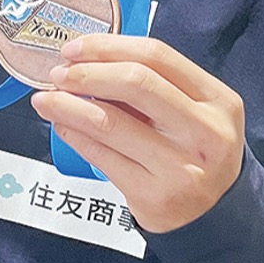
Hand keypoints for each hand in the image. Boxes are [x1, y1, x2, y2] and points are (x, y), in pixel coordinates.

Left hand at [29, 34, 243, 233]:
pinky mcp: (153, 195)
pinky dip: (72, 134)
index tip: (73, 49)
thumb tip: (83, 62)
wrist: (214, 215)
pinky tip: (61, 125)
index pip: (157, 56)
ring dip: (66, 105)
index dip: (106, 47)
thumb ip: (151, 85)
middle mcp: (205, 133)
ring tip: (45, 99)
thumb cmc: (192, 151)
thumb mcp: (191, 113)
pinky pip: (99, 155)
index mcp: (218, 101)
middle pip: (135, 83)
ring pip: (109, 122)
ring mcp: (181, 167)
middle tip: (57, 75)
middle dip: (85, 73)